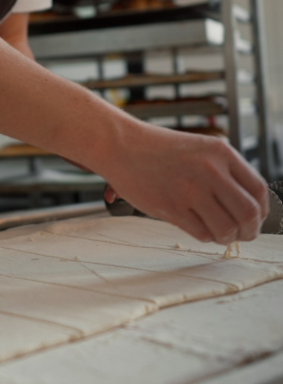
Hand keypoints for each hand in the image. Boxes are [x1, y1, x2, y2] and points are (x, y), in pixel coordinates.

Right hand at [101, 122, 267, 244]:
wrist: (122, 146)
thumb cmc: (159, 149)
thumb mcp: (201, 149)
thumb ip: (224, 172)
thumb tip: (247, 206)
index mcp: (221, 153)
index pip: (258, 190)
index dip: (261, 211)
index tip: (255, 218)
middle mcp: (210, 171)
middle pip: (248, 213)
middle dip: (250, 230)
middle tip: (242, 234)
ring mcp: (190, 190)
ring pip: (226, 228)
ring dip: (226, 237)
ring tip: (219, 233)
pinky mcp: (171, 207)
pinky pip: (201, 233)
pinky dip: (205, 237)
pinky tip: (199, 228)